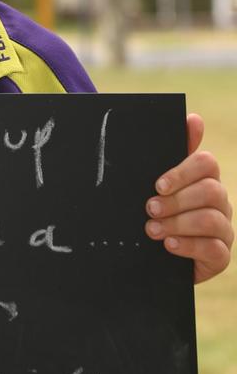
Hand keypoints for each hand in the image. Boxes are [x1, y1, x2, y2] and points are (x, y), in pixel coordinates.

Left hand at [145, 113, 232, 283]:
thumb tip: (193, 118)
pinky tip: (169, 245)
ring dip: (178, 223)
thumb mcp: (158, 184)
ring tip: (152, 229)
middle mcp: (219, 201)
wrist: (152, 254)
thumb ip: (171, 152)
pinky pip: (214, 249)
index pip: (207, 163)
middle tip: (150, 208)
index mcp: (204, 178)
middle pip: (211, 191)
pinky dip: (188, 245)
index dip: (183, 172)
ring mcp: (223, 229)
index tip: (158, 184)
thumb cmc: (157, 211)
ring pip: (211, 218)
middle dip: (177, 200)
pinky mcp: (220, 255)